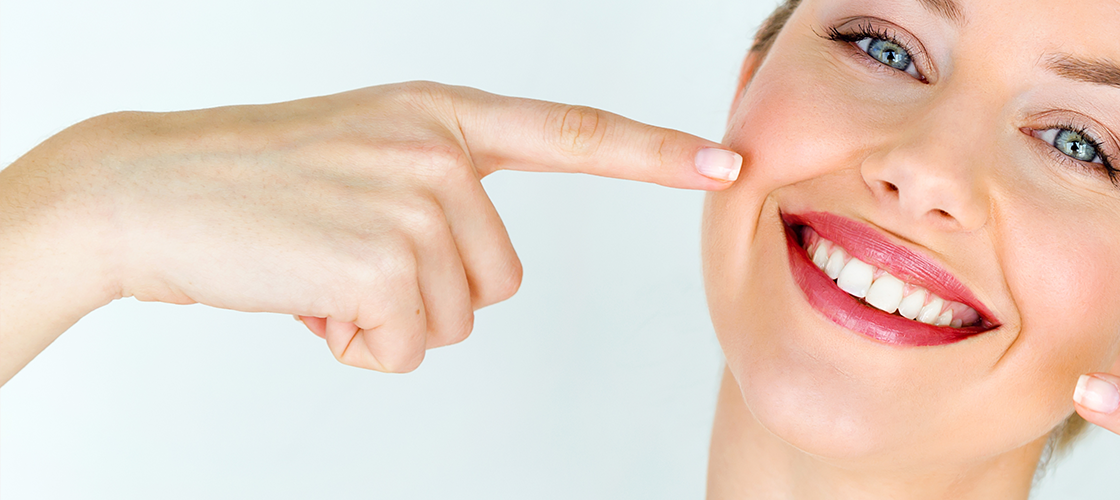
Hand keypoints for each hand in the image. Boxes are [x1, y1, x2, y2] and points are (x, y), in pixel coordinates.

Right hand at [0, 81, 740, 378]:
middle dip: (428, 291)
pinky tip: (307, 296)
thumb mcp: (366, 151)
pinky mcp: (381, 257)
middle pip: (502, 277)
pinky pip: (410, 346)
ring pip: (460, 316)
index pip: (573, 132)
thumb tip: (481, 266)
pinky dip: (358, 344)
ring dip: (390, 318)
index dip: (654, 152)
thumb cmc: (254, 183)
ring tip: (319, 267)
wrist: (146, 190)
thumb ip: (441, 184)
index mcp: (443, 115)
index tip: (726, 160)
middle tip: (344, 253)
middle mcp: (440, 149)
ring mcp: (414, 200)